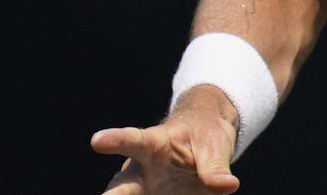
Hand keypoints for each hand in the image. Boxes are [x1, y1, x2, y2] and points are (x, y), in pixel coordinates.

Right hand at [91, 86, 239, 193]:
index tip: (97, 140)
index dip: (115, 140)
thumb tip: (228, 186)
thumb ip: (216, 167)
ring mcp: (144, 191)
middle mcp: (141, 171)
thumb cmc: (206, 137)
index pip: (132, 141)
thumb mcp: (215, 146)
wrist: (204, 144)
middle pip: (121, 187)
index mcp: (154, 144)